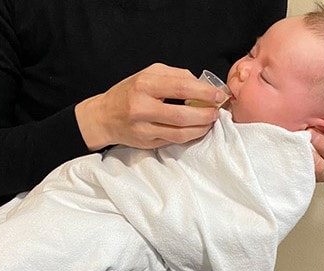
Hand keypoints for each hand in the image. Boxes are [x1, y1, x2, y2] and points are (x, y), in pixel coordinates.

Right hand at [75, 63, 227, 150]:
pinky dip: (190, 135)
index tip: (220, 94)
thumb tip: (202, 84)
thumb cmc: (129, 92)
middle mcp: (142, 107)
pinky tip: (197, 129)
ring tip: (210, 120)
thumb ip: (176, 75)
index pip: (181, 88)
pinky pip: (174, 141)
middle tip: (217, 110)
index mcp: (144, 84)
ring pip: (180, 132)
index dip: (205, 92)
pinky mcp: (146, 142)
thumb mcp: (148, 74)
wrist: (104, 116)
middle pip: (182, 114)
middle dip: (206, 113)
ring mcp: (143, 128)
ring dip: (201, 127)